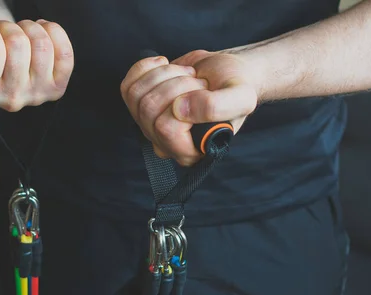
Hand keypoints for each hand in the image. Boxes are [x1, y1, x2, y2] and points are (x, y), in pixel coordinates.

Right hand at [0, 13, 73, 111]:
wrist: (0, 55)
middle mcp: (9, 100)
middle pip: (18, 44)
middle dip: (9, 28)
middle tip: (2, 35)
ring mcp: (35, 96)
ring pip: (42, 46)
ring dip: (30, 29)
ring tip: (19, 35)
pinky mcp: (56, 89)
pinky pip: (65, 54)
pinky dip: (54, 34)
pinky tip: (41, 34)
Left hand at [121, 50, 258, 165]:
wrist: (224, 73)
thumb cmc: (234, 87)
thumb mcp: (242, 97)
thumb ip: (218, 107)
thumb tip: (180, 109)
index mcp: (190, 152)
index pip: (166, 129)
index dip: (182, 101)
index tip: (203, 91)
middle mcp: (165, 144)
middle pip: (148, 109)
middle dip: (176, 84)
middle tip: (198, 83)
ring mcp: (149, 126)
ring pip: (136, 95)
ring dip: (165, 74)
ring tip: (187, 77)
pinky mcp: (139, 106)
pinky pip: (128, 84)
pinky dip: (148, 67)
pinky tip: (167, 67)